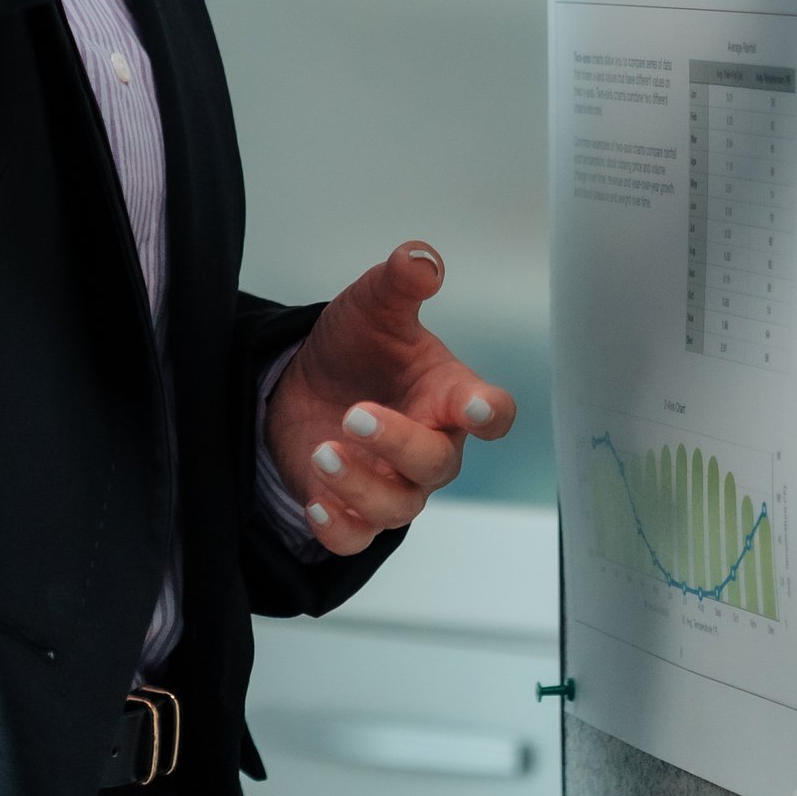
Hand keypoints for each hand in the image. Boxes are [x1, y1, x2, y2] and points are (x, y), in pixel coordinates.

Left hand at [263, 243, 513, 557]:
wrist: (305, 381)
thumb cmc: (359, 346)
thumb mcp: (372, 305)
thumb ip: (399, 281)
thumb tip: (422, 257)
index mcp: (448, 395)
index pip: (491, 411)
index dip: (488, 413)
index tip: (472, 405)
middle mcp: (430, 445)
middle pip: (437, 463)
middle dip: (399, 443)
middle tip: (355, 414)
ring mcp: (393, 482)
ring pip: (397, 507)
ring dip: (361, 486)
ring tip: (323, 452)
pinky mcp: (352, 509)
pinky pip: (356, 537)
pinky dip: (339, 527)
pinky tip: (316, 501)